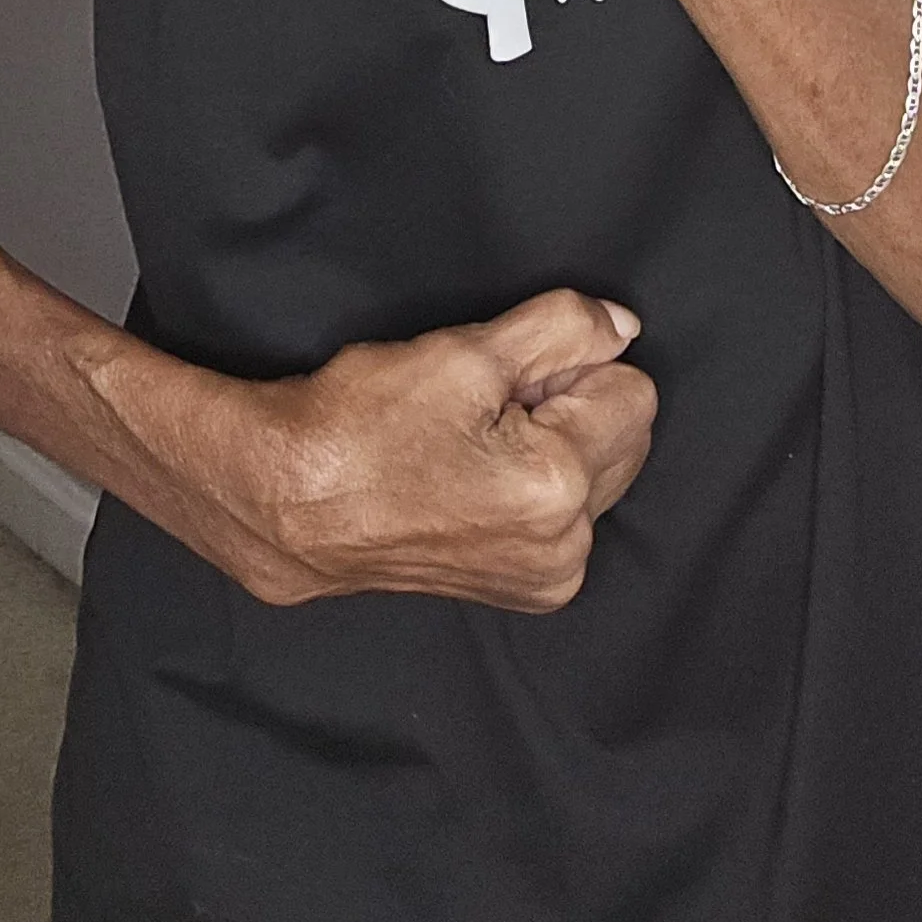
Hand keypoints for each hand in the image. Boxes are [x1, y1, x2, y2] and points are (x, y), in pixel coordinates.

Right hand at [197, 288, 657, 610]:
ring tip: (474, 441)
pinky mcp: (526, 592)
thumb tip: (623, 329)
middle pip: (623, 438)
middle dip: (572, 408)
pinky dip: (538, 485)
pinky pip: (569, 515)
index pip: (632, 391)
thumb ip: (562, 329)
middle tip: (488, 406)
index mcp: (559, 488)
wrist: (289, 503)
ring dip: (556, 446)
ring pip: (599, 474)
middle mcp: (568, 550)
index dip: (572, 366)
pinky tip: (475, 474)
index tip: (509, 378)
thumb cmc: (363, 422)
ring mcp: (547, 579)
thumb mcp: (466, 352)